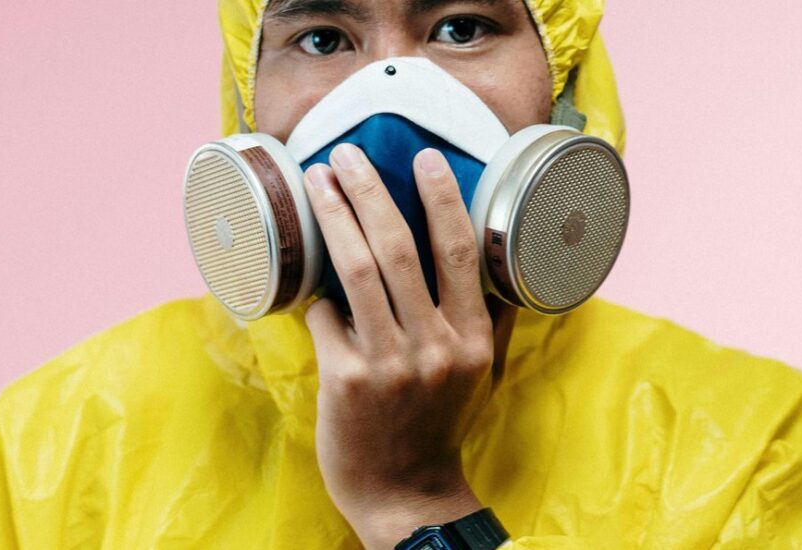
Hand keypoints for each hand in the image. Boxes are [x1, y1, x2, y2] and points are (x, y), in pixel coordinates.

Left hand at [302, 144, 499, 548]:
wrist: (404, 492)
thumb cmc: (436, 424)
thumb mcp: (479, 372)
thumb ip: (486, 319)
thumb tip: (487, 262)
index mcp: (474, 339)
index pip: (459, 252)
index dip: (441, 199)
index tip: (424, 159)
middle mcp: (437, 346)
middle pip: (399, 249)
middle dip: (369, 192)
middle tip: (347, 157)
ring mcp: (391, 363)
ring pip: (358, 272)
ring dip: (335, 218)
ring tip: (319, 184)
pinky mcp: (348, 380)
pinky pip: (326, 316)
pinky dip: (319, 295)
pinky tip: (314, 286)